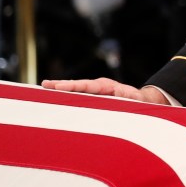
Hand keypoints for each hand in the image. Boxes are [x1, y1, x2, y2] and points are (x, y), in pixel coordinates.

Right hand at [42, 77, 170, 103]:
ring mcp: (94, 91)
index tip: (58, 87)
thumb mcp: (137, 101)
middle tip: (45, 85)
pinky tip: (52, 97)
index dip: (73, 86)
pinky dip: (66, 95)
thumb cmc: (138, 101)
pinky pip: (78, 95)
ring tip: (43, 88)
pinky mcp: (92, 96)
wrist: (141, 100)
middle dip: (62, 85)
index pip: (88, 86)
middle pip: (78, 85)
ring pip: (76, 89)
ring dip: (61, 89)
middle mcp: (98, 86)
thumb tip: (130, 98)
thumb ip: (132, 100)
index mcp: (107, 86)